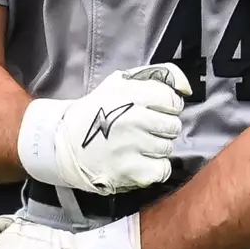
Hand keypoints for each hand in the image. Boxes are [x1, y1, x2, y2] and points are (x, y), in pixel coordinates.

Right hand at [17, 63, 190, 194]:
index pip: (173, 101)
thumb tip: (186, 89)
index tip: (153, 110)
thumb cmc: (97, 111)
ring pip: (168, 148)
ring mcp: (132, 146)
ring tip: (137, 145)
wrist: (64, 144)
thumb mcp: (119, 83)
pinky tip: (139, 162)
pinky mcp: (130, 171)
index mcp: (131, 95)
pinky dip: (154, 168)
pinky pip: (162, 170)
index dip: (166, 107)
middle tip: (144, 130)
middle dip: (162, 128)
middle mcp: (133, 119)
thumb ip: (156, 77)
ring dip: (156, 148)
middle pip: (173, 126)